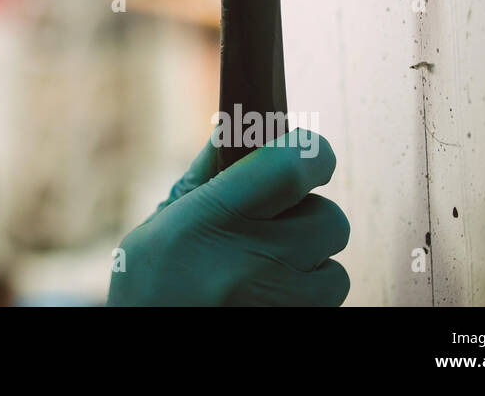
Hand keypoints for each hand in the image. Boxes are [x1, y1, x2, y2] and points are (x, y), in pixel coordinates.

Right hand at [107, 129, 349, 305]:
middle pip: (331, 221)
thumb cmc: (149, 288)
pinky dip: (303, 301)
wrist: (151, 358)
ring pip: (335, 273)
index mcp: (213, 221)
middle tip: (271, 229)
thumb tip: (233, 126)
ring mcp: (279, 307)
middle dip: (308, 219)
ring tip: (264, 273)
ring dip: (309, 268)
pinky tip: (265, 299)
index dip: (311, 152)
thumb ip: (204, 177)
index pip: (292, 167)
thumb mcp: (162, 224)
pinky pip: (325, 308)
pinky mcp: (296, 329)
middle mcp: (252, 265)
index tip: (307, 154)